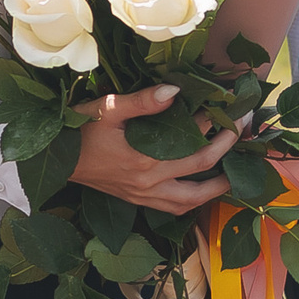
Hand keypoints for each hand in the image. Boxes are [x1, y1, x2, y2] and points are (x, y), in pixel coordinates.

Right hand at [69, 84, 238, 215]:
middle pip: (201, 173)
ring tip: (235, 172)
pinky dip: (194, 201)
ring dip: (216, 187)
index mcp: (144, 160)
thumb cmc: (79, 131)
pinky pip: (174, 209)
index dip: (213, 123)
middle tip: (242, 131)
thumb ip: (142, 101)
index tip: (227, 106)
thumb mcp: (106, 108)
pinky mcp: (137, 201)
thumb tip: (175, 90)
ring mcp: (144, 196)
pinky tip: (202, 191)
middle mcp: (149, 183)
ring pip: (191, 200)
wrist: (56, 159)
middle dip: (226, 150)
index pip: (192, 142)